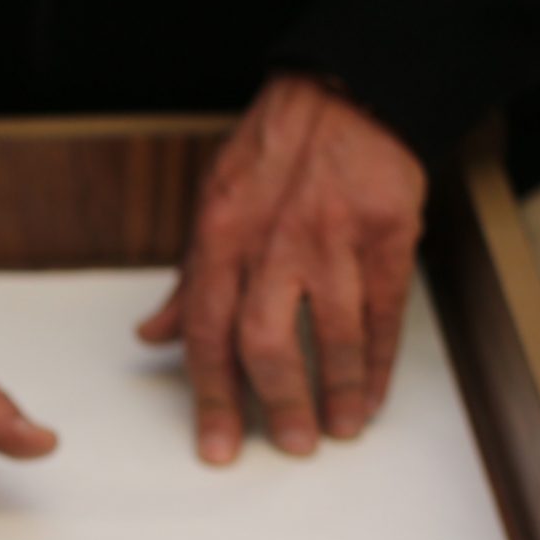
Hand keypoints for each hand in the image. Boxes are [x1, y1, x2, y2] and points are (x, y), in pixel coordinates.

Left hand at [140, 73, 425, 462]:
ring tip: (340, 428)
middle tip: (291, 445)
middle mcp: (273, 242)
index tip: (217, 445)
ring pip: (334, 333)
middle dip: (279, 403)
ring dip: (339, 390)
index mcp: (219, 237)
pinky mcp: (387, 234)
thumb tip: (151, 337)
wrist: (345, 94)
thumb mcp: (212, 205)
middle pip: (267, 341)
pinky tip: (374, 391)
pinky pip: (384, 311)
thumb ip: (187, 279)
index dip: (211, 396)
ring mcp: (333, 238)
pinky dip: (379, 359)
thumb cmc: (270, 155)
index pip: (207, 333)